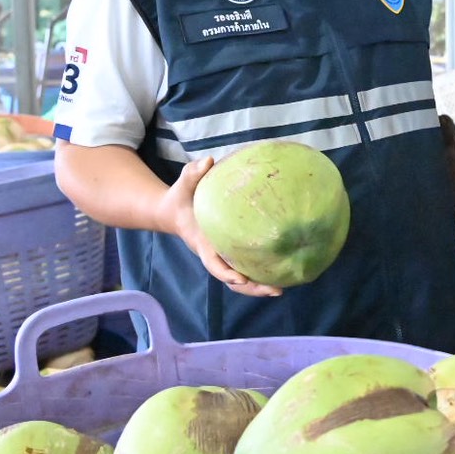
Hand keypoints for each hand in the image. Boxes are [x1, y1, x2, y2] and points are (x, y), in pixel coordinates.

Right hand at [158, 157, 282, 297]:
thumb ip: (193, 173)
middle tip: (274, 291)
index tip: (240, 279)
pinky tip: (280, 274)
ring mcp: (222, 255)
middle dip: (251, 288)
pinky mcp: (230, 251)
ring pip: (239, 278)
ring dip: (258, 286)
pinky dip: (259, 274)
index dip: (225, 273)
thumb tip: (208, 161)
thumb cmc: (181, 197)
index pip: (213, 263)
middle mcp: (213, 253)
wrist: (173, 211)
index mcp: (202, 243)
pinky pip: (245, 266)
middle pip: (231, 279)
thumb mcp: (184, 183)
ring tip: (281, 289)